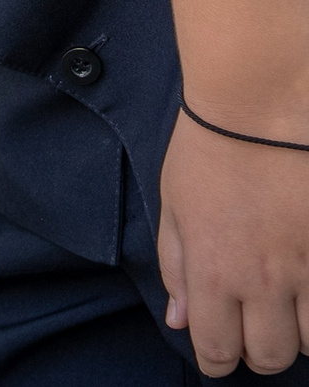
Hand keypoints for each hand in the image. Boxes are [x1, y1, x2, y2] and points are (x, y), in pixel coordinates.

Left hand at [160, 109, 308, 373]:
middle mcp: (265, 282)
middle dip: (257, 352)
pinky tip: (308, 289)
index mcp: (214, 273)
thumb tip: (180, 320)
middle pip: (271, 356)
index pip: (217, 350)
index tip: (219, 351)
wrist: (261, 108)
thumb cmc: (208, 150)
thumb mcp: (174, 208)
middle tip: (253, 329)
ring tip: (285, 306)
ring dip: (297, 332)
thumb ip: (177, 269)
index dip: (216, 359)